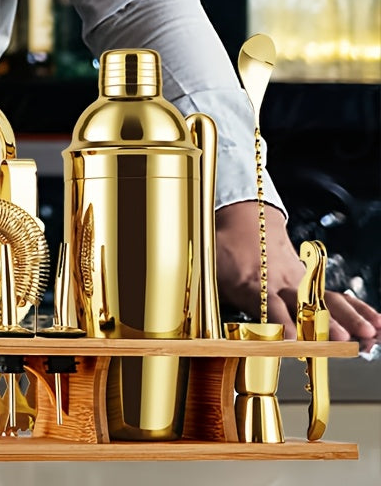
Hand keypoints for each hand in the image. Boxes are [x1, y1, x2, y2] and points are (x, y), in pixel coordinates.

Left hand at [216, 201, 380, 346]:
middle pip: (305, 303)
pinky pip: (337, 294)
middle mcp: (279, 281)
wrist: (243, 217)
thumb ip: (210, 295)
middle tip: (343, 337)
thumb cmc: (223, 248)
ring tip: (368, 334)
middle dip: (324, 322)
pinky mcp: (310, 280)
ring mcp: (298, 279)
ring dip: (348, 317)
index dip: (280, 322)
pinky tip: (377, 324)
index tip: (293, 338)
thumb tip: (192, 320)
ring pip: (326, 299)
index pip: (268, 305)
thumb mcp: (209, 269)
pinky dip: (358, 308)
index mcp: (251, 281)